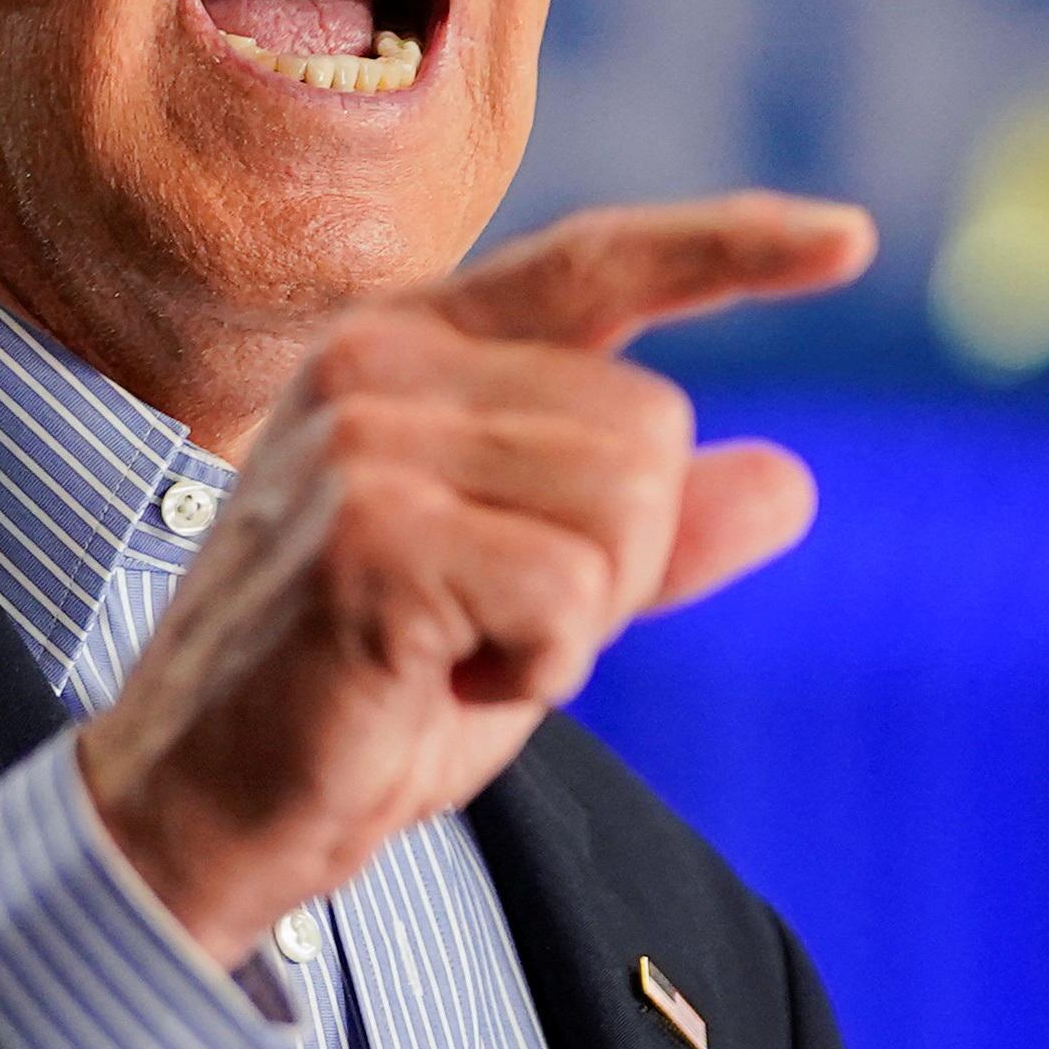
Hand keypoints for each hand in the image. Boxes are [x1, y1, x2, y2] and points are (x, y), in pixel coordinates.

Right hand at [77, 194, 876, 965]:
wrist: (198, 806)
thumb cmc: (354, 700)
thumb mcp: (528, 604)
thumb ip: (648, 538)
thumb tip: (789, 481)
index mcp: (406, 350)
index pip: (594, 267)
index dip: (728, 248)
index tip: (849, 242)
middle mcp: (377, 363)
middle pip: (651, 428)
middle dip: (618, 562)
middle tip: (486, 629)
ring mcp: (365, 439)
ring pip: (627, 508)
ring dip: (575, 624)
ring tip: (453, 652)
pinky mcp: (370, 533)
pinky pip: (570, 594)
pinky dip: (537, 670)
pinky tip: (436, 683)